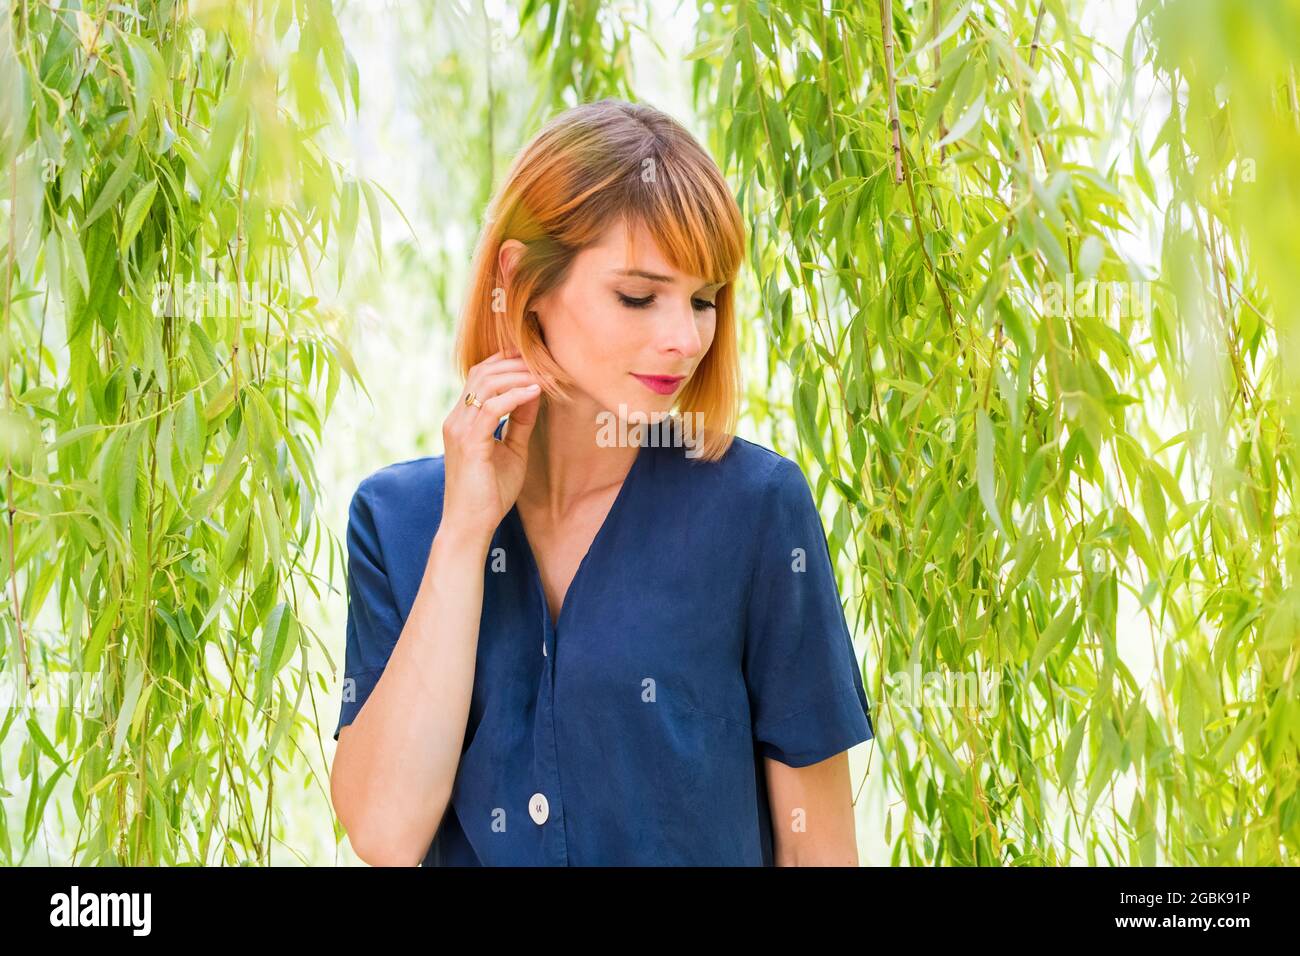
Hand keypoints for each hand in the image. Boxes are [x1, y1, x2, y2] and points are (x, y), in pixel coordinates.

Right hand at [439, 347, 542, 542]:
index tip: (536, 357)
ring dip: (519, 375)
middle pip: (483, 372)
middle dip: (516, 362)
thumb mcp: (512, 450)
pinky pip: (492, 407)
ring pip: (487, 384)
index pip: (480, 375)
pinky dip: (515, 396)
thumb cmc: (489, 493)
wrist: (470, 526)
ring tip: (546, 374)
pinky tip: (536, 392)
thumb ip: (521, 421)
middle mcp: (456, 418)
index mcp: (463, 419)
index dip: (506, 360)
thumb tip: (535, 392)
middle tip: (547, 361)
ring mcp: (459, 428)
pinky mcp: (469, 442)